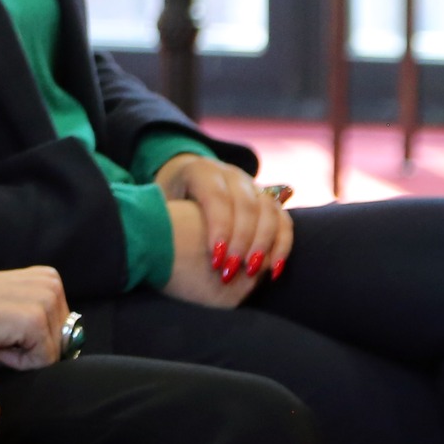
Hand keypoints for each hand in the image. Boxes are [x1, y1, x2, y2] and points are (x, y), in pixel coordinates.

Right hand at [0, 267, 69, 368]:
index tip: (1, 325)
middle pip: (62, 344)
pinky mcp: (35, 321)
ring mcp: (45, 300)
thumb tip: (67, 345)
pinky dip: (14, 361)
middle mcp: (52, 283)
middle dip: (29, 348)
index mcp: (49, 278)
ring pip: (52, 356)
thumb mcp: (12, 302)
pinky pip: (40, 363)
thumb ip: (39, 313)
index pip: (63, 332)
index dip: (31, 340)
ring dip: (20, 355)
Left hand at [153, 152, 293, 287]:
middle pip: (246, 204)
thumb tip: (160, 239)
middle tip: (231, 270)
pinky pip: (284, 221)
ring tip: (250, 273)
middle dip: (241, 241)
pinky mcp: (268, 201)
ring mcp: (252, 185)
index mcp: (201, 170)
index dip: (219, 227)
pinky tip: (273, 271)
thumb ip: (165, 217)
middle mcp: (231, 174)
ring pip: (269, 211)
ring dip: (263, 245)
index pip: (216, 196)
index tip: (214, 259)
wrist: (183, 182)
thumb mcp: (159, 204)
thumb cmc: (167, 202)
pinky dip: (282, 246)